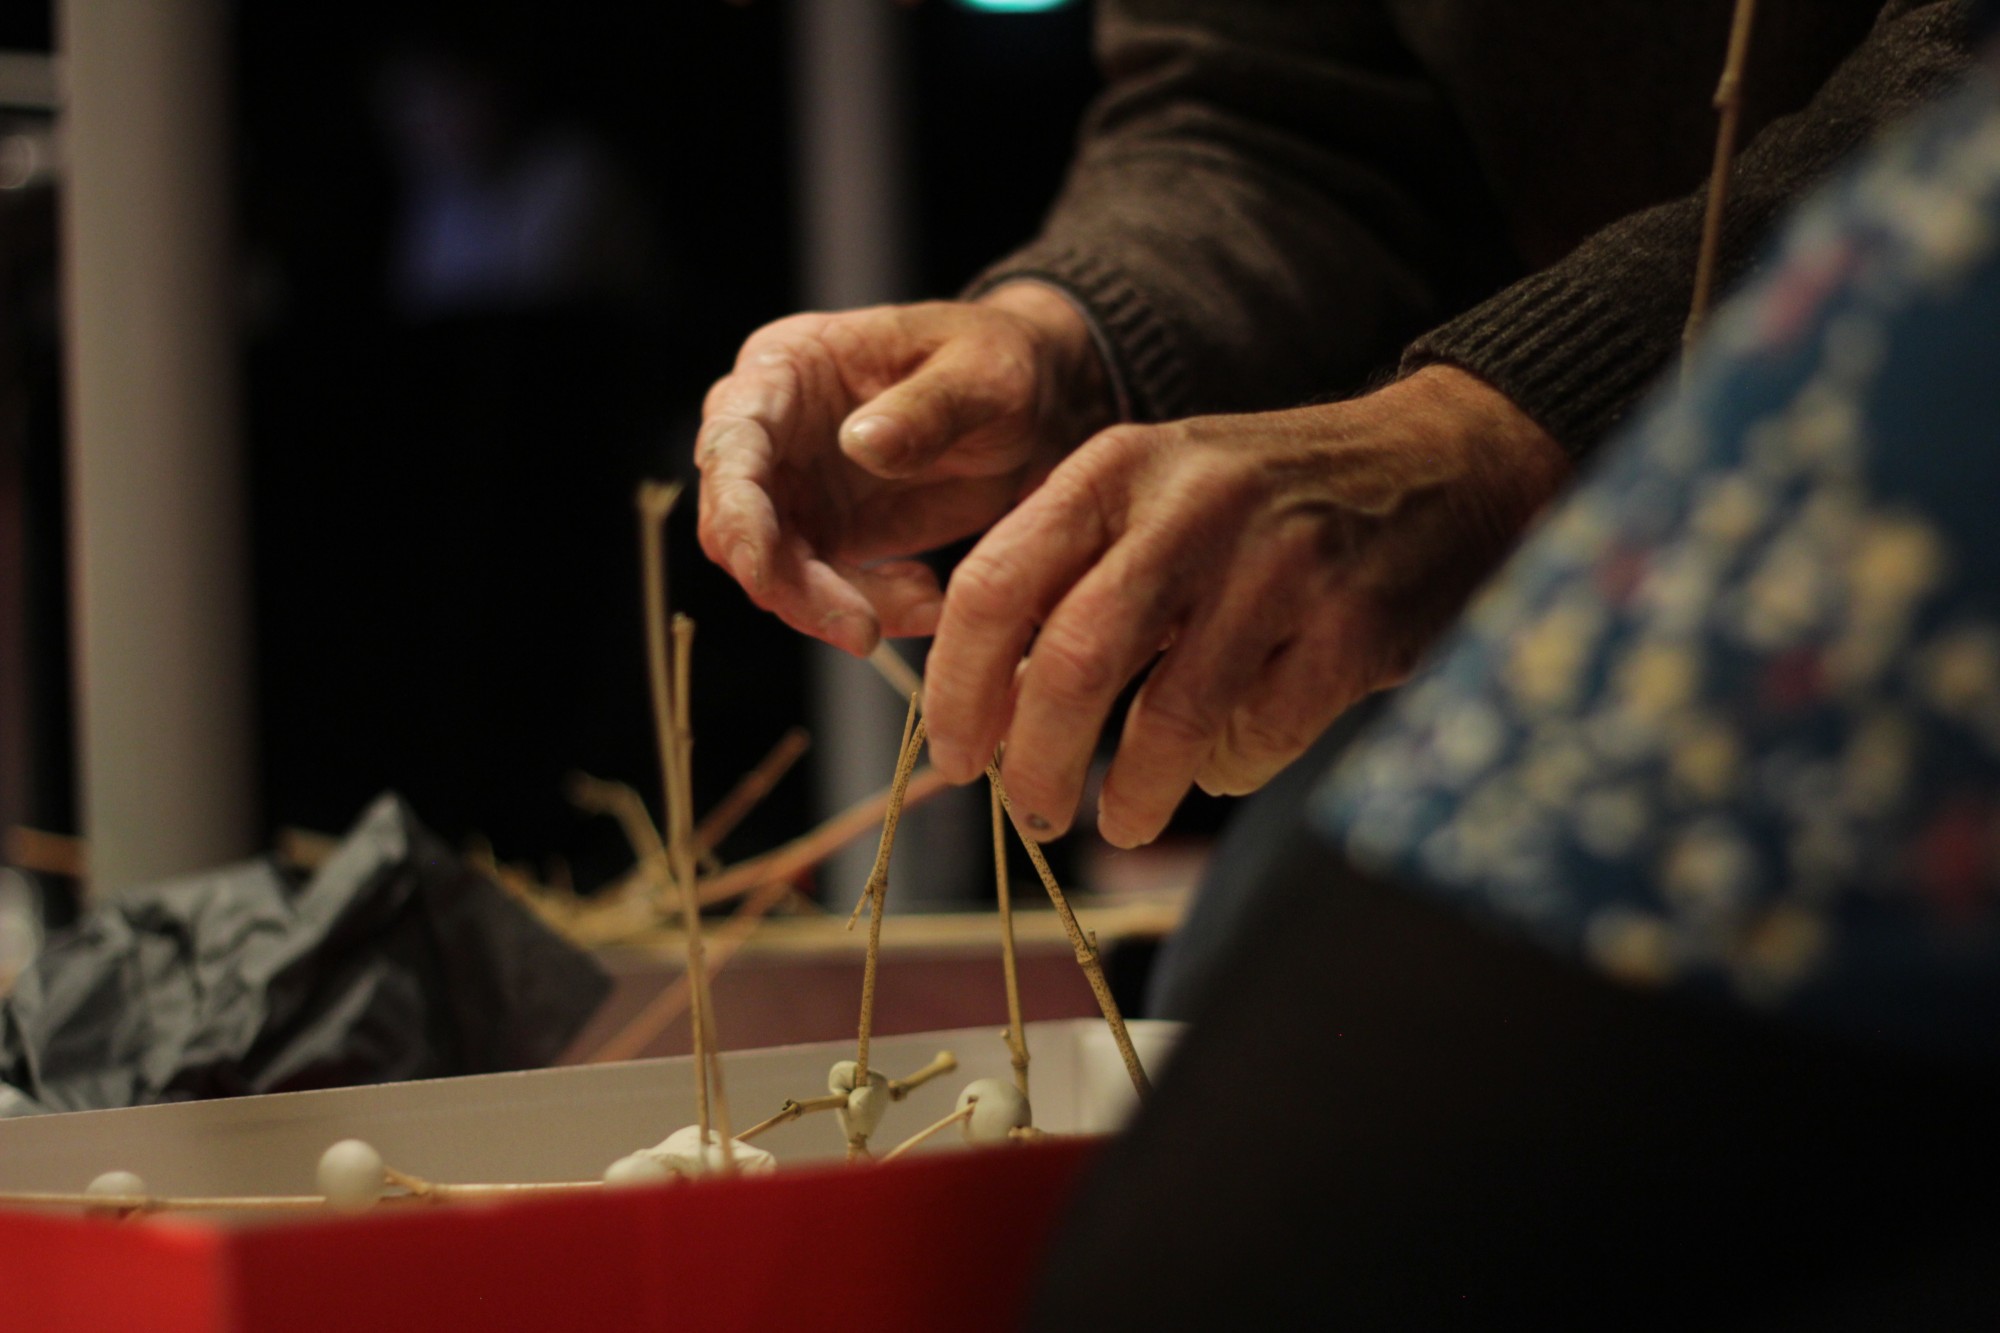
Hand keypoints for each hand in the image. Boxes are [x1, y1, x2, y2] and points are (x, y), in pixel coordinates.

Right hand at [695, 284, 1115, 655]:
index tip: (761, 570)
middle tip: (862, 630)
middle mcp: (772, 432)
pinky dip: (873, 610)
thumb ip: (927, 407)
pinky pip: (824, 593)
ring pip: (776, 572)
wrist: (1030, 404)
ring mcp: (795, 490)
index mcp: (786, 367)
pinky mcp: (829, 537)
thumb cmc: (997, 363)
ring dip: (835, 609)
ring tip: (924, 603)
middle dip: (789, 586)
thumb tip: (862, 444)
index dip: (736, 511)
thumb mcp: (981, 374)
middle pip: (737, 524)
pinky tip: (928, 599)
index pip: (731, 443)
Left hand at [921, 366, 1571, 846]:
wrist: (1442, 464)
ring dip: (1132, 792)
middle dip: (1036, 761)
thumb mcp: (1157, 496)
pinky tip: (1221, 768)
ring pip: (1170, 715)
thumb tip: (990, 702)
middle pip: (1073, 662)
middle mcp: (1191, 505)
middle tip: (1030, 811)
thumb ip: (1070, 574)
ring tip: (1120, 821)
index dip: (958, 687)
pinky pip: (1262, 734)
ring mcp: (1279, 564)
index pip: (995, 585)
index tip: (954, 757)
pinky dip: (1228, 770)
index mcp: (1118, 467)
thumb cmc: (1270, 502)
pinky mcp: (1352, 624)